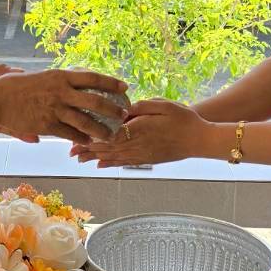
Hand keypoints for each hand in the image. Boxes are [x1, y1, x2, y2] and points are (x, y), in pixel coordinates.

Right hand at [0, 69, 129, 145]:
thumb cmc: (14, 87)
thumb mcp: (39, 77)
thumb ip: (56, 82)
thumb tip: (69, 82)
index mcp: (60, 76)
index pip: (92, 78)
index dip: (111, 82)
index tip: (124, 86)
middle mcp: (61, 92)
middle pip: (95, 101)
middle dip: (112, 109)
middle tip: (123, 114)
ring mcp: (55, 109)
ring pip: (85, 121)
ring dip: (101, 130)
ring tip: (110, 135)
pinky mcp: (47, 125)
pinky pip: (69, 134)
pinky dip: (81, 139)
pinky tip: (88, 142)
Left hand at [71, 99, 208, 167]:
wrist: (199, 140)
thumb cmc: (183, 119)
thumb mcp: (163, 105)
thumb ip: (142, 106)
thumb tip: (124, 109)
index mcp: (139, 129)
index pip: (110, 135)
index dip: (92, 137)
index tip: (77, 136)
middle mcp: (138, 145)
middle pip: (107, 148)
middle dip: (88, 150)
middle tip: (70, 152)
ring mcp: (142, 154)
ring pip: (113, 157)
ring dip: (95, 158)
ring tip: (79, 159)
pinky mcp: (146, 159)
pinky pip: (125, 163)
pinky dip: (111, 163)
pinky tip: (100, 165)